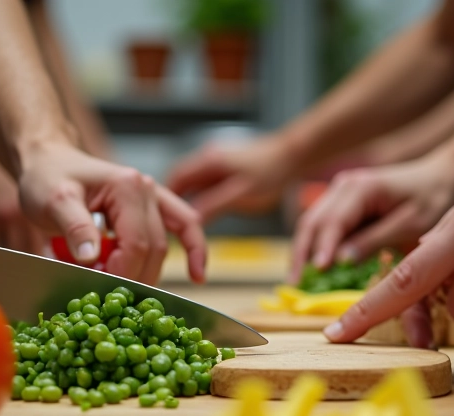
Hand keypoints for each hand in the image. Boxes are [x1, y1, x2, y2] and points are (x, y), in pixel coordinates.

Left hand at [18, 142, 205, 283]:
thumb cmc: (48, 178)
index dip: (122, 272)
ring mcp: (155, 198)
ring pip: (164, 248)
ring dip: (146, 272)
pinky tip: (198, 275)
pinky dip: (193, 251)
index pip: (136, 243)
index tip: (99, 287)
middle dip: (133, 277)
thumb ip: (75, 228)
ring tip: (122, 289)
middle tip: (109, 297)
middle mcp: (148, 190)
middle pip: (154, 249)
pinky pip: (184, 228)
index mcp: (127, 187)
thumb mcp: (53, 202)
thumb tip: (93, 258)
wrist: (49, 163)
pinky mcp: (155, 208)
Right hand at [167, 136, 297, 221]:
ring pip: (194, 184)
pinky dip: (202, 198)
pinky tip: (205, 213)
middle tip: (169, 223)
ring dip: (189, 201)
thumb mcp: (241, 194)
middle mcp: (210, 158)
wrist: (295, 154)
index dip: (165, 196)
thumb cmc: (273, 171)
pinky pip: (207, 185)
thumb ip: (214, 205)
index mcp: (209, 160)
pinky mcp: (229, 169)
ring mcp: (219, 162)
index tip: (158, 215)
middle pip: (182, 181)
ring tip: (184, 222)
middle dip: (174, 202)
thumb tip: (190, 220)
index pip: (175, 177)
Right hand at [290, 151, 453, 282]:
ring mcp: (340, 191)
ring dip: (302, 252)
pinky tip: (311, 268)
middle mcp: (343, 185)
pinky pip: (321, 225)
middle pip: (312, 222)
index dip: (323, 248)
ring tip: (297, 281)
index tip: (317, 272)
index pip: (333, 222)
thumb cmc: (432, 198)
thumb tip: (341, 260)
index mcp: (361, 188)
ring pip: (311, 223)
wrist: (441, 176)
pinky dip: (314, 246)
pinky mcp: (342, 202)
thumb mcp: (411, 223)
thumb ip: (375, 240)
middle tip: (295, 285)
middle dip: (302, 254)